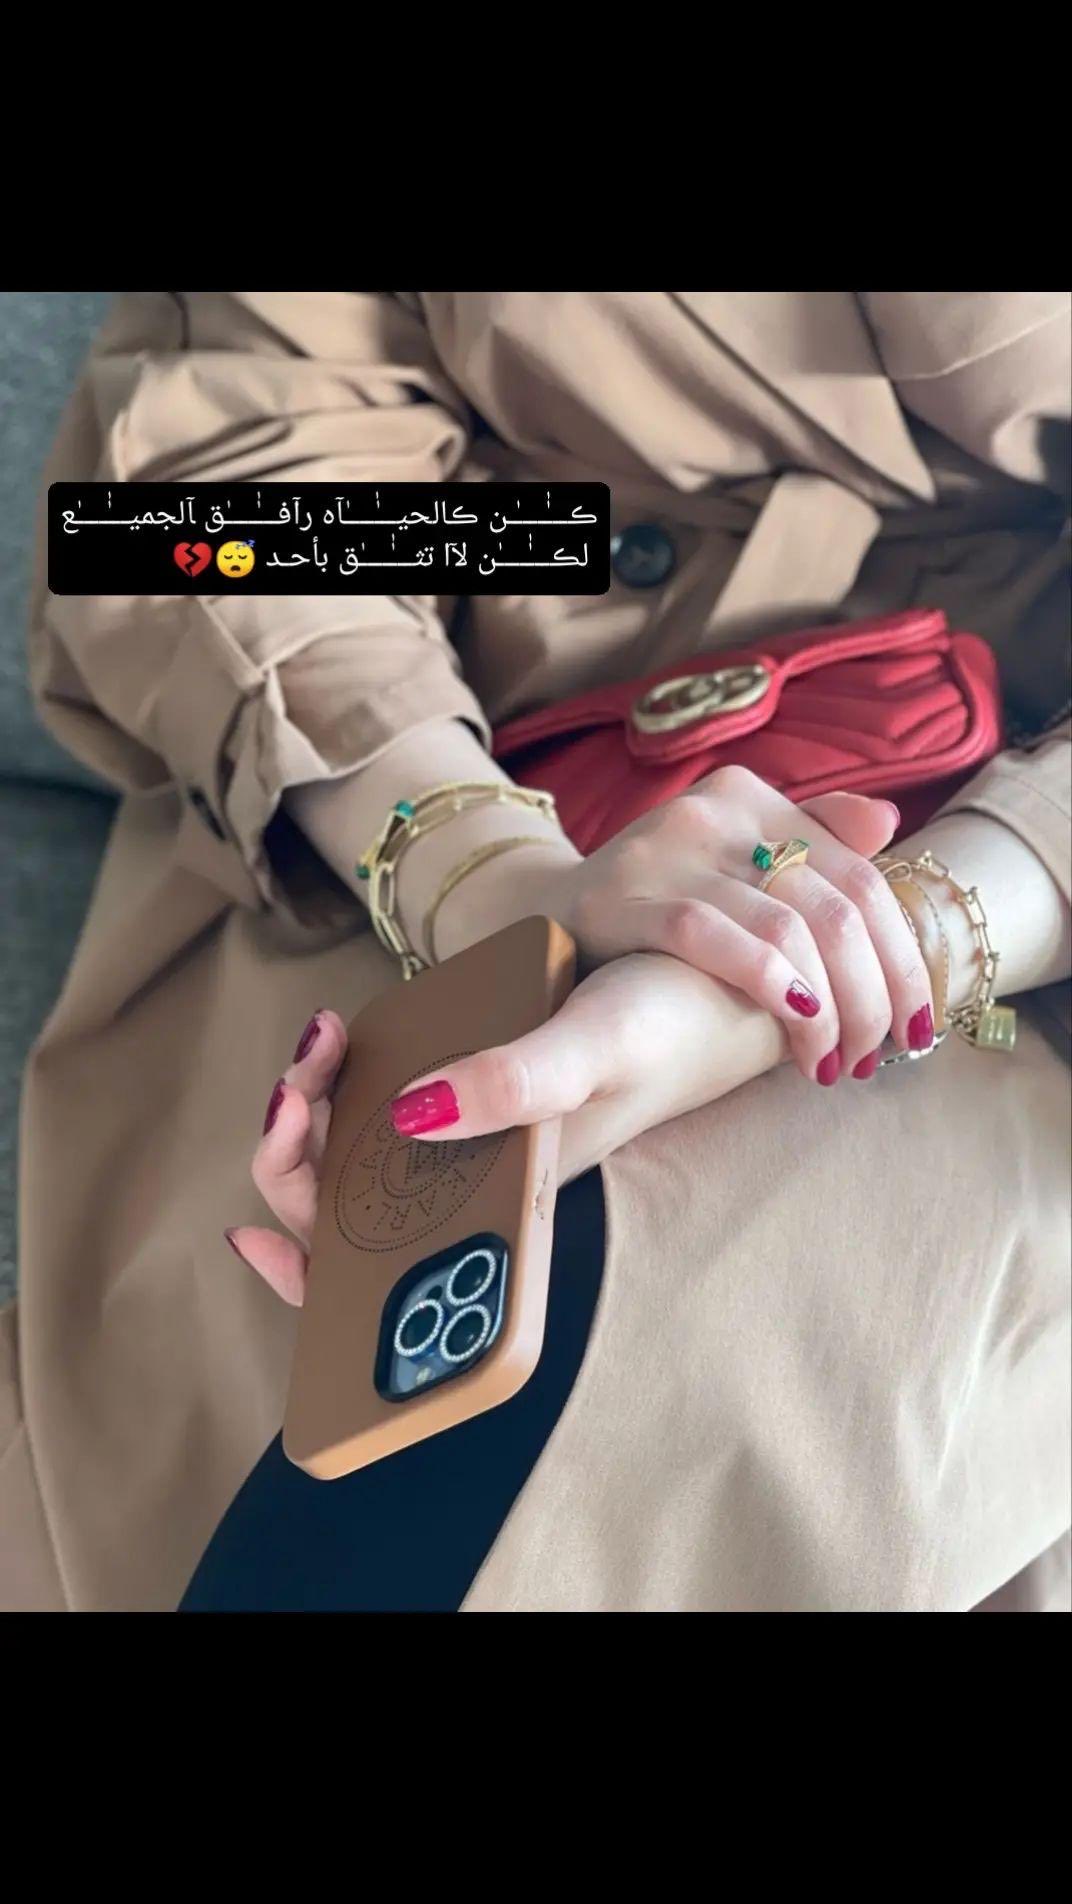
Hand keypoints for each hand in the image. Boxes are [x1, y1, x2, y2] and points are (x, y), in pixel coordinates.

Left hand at [227, 958, 784, 1305]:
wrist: (719, 978)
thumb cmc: (671, 1024)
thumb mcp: (597, 1046)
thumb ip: (517, 1085)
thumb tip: (407, 1113)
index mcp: (505, 1213)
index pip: (385, 1277)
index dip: (305, 1273)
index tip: (255, 1235)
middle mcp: (475, 1187)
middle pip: (346, 1212)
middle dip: (293, 1156)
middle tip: (298, 1083)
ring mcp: (466, 1139)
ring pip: (354, 1154)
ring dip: (315, 1105)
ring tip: (324, 1038)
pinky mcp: (465, 1088)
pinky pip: (379, 1104)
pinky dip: (345, 1075)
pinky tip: (340, 1036)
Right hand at [438, 769, 933, 1080]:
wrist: (537, 916)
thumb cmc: (653, 906)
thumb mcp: (731, 868)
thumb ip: (806, 845)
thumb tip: (888, 823)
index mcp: (753, 798)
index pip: (861, 875)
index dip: (900, 956)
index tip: (918, 1024)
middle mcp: (717, 808)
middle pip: (837, 905)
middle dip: (872, 994)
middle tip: (876, 1055)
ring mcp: (669, 847)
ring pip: (789, 927)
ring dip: (827, 1007)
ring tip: (831, 1060)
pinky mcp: (625, 894)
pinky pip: (714, 937)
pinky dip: (768, 983)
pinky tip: (796, 1024)